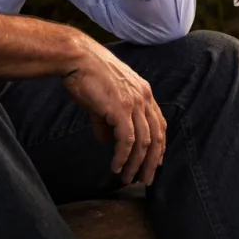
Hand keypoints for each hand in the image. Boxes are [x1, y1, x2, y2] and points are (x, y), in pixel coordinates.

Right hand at [61, 39, 166, 185]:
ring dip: (136, 164)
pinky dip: (123, 157)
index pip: (160, 124)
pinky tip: (116, 167)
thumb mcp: (104, 100)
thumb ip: (108, 122)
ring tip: (127, 178)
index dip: (160, 145)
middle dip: (153, 161)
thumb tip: (106, 142)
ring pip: (144, 142)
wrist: (78, 58)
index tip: (156, 162)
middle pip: (157, 136)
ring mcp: (134, 103)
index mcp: (144, 93)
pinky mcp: (121, 109)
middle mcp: (144, 98)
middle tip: (146, 180)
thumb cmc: (88, 76)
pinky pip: (127, 140)